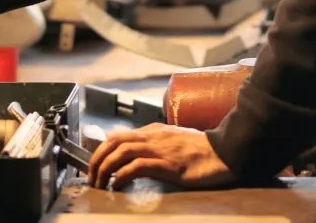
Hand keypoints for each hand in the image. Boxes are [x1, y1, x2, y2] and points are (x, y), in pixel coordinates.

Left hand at [86, 124, 233, 190]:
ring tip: (99, 183)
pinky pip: (137, 166)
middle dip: (97, 159)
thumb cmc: (202, 152)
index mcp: (153, 131)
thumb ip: (156, 147)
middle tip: (92, 177)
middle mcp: (152, 136)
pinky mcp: (166, 164)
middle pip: (114, 141)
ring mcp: (159, 149)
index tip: (96, 166)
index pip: (118, 136)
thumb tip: (139, 160)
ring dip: (105, 168)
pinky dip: (122, 175)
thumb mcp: (174, 144)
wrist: (223, 153)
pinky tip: (118, 185)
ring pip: (120, 152)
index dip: (102, 151)